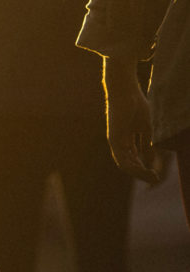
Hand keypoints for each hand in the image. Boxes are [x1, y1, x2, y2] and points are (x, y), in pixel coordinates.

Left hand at [102, 56, 162, 182]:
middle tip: (155, 179)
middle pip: (130, 164)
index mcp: (126, 140)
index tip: (156, 175)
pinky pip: (122, 159)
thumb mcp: (146, 129)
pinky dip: (133, 167)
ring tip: (152, 178)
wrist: (126, 92)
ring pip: (125, 164)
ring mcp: (115, 141)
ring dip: (139, 173)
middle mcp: (119, 142)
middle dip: (142, 173)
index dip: (144, 168)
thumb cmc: (137, 106)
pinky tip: (144, 171)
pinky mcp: (114, 139)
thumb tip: (150, 162)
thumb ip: (147, 145)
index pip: (134, 159)